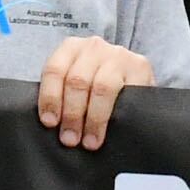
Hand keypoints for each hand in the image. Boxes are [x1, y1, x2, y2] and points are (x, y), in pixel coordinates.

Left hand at [36, 36, 156, 149]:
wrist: (131, 81)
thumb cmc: (95, 88)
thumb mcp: (75, 83)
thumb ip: (61, 94)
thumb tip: (49, 123)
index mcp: (71, 48)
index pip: (54, 70)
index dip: (50, 98)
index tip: (50, 123)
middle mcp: (94, 47)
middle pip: (77, 81)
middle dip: (72, 114)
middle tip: (70, 139)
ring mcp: (118, 55)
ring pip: (101, 87)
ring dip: (94, 118)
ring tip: (90, 142)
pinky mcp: (140, 67)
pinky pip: (127, 92)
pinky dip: (117, 113)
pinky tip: (113, 128)